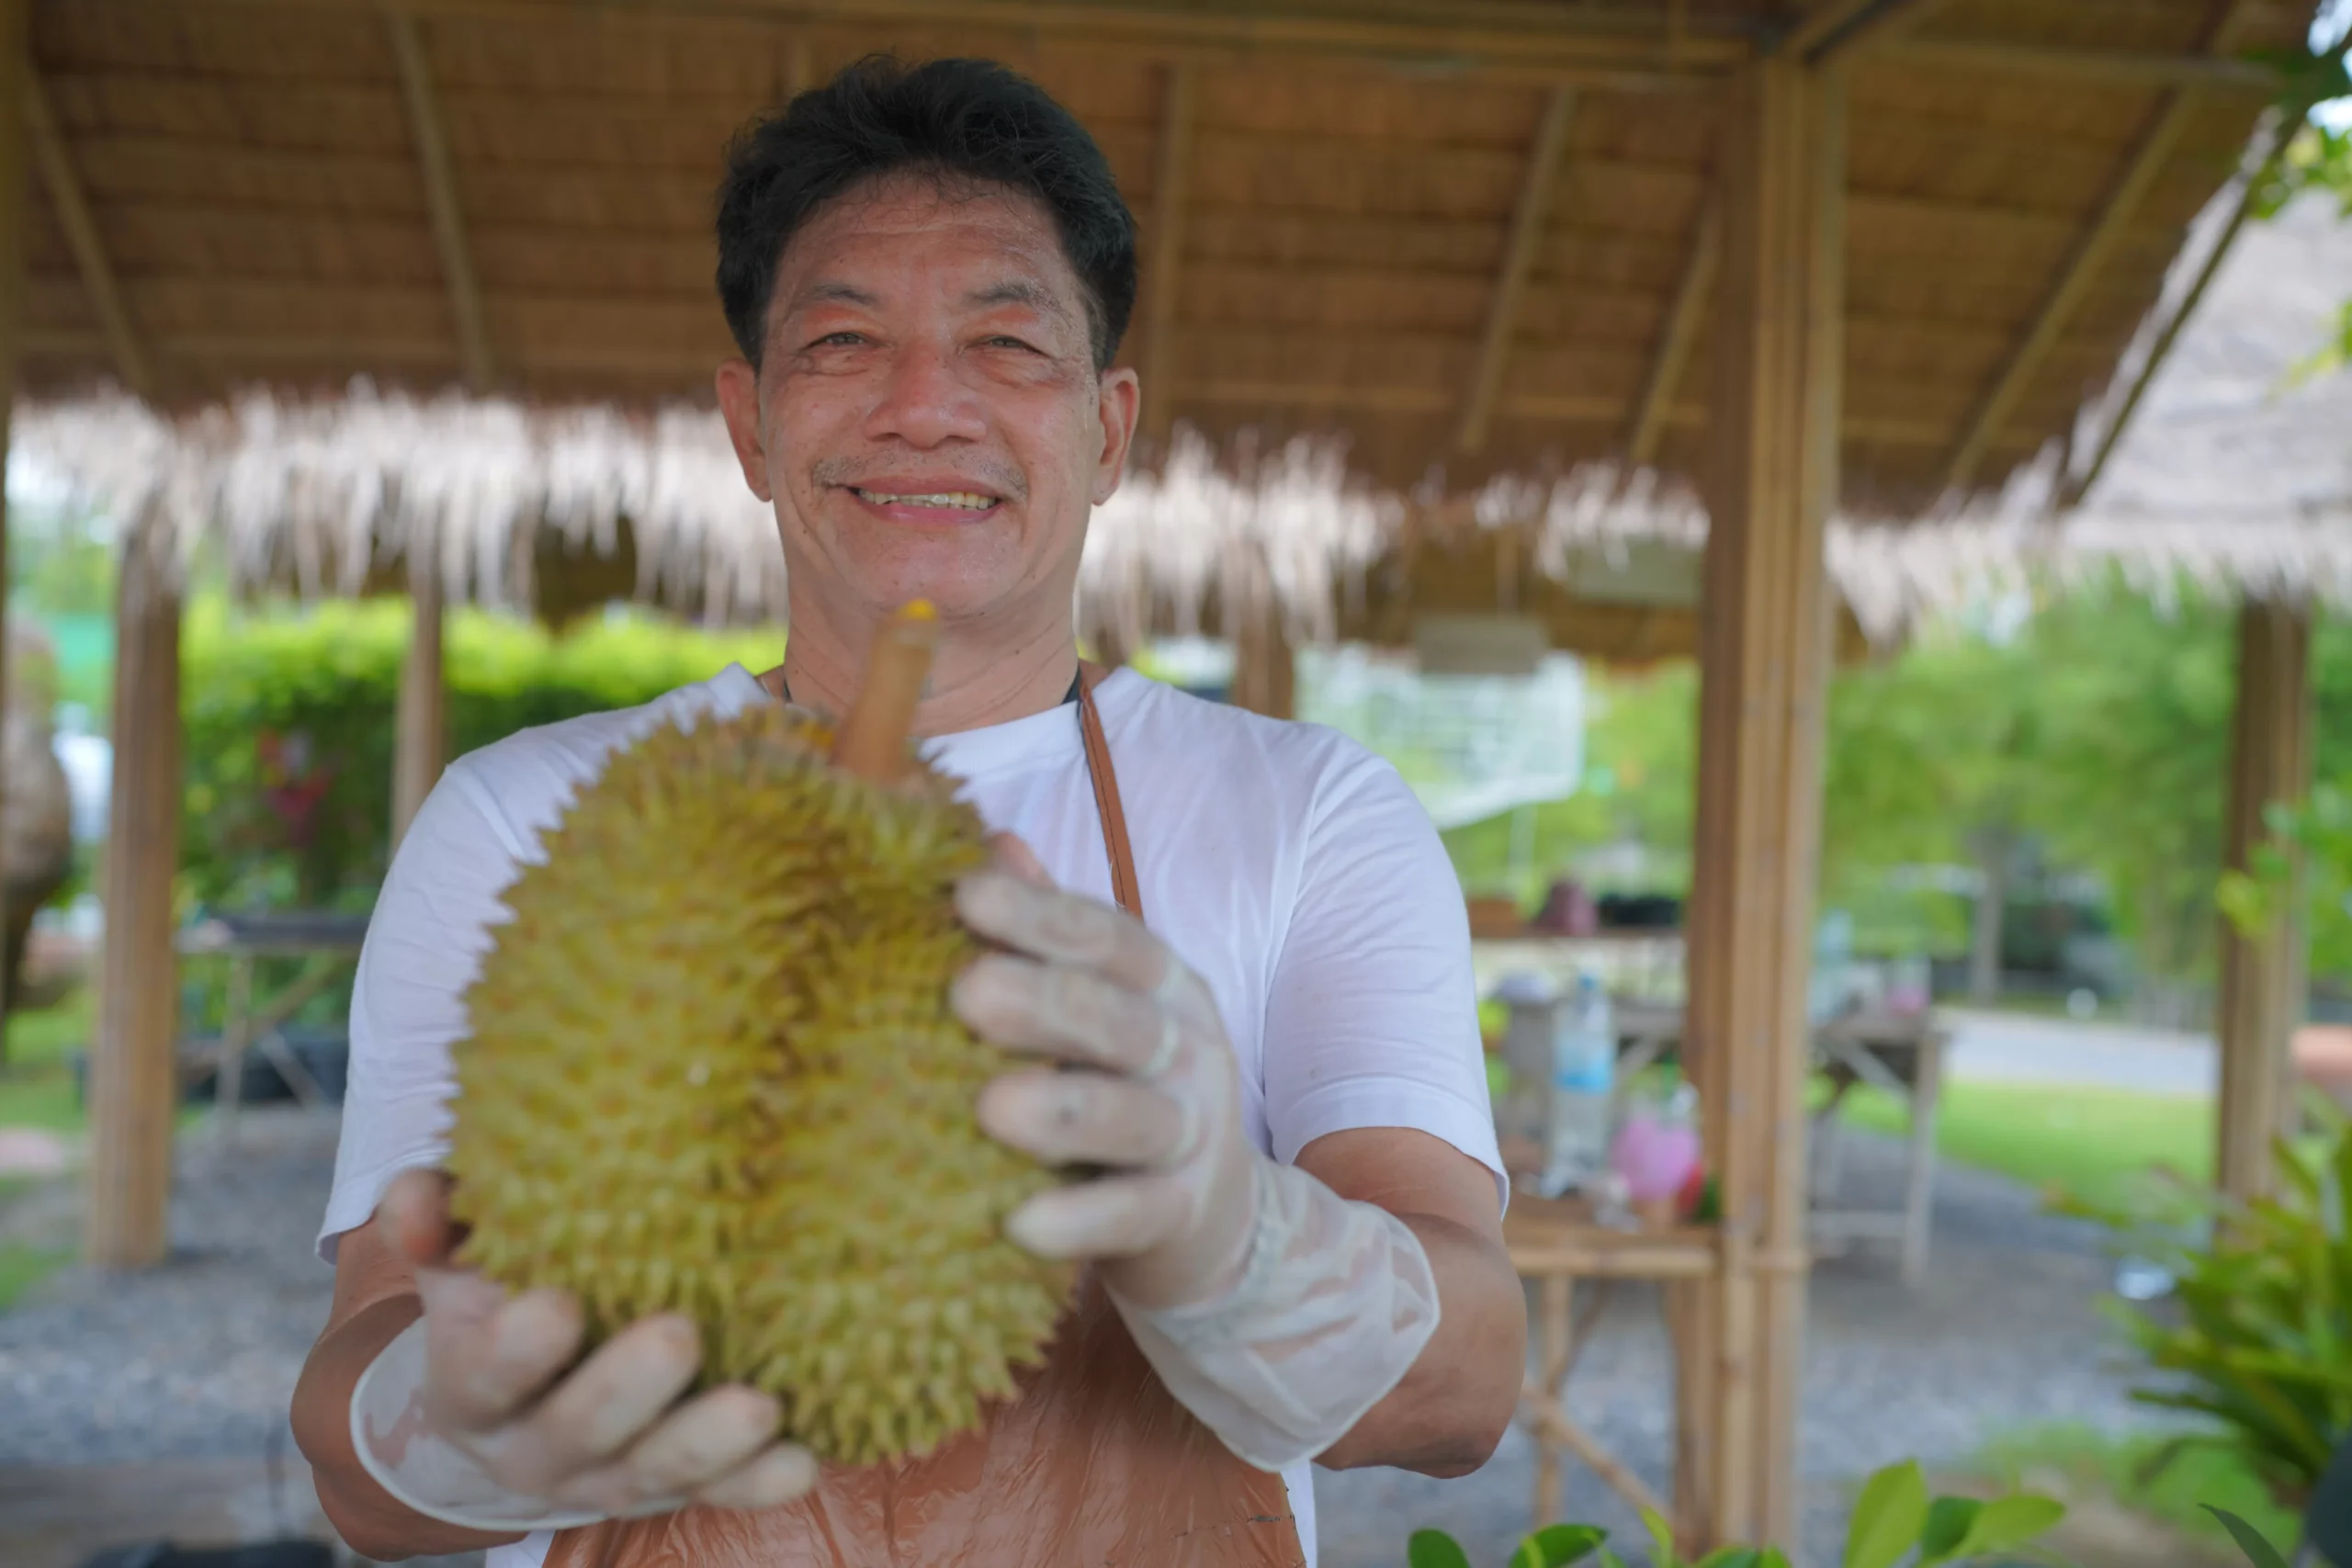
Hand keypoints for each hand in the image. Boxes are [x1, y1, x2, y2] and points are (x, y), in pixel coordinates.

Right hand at [374, 1170, 817, 1516]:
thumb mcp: (458, 1259)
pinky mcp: (675, 1488)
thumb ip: (434, 1218)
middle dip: (625, 1390)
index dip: (516, 1351)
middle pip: (578, 1432)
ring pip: (654, 1473)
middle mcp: (535, 1447)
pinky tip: (802, 1458)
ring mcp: (609, 1475)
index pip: (485, 1377)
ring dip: (708, 1444)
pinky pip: (719, 1495)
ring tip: (759, 1406)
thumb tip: (413, 1199)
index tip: (556, 1304)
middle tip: (677, 1336)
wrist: (520, 1399)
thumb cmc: (499, 1297)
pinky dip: (759, 1480)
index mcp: (472, 1387)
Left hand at [950, 835, 1267, 1311]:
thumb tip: (993, 844)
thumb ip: (1050, 931)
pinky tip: (1018, 1225)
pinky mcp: (1181, 1213)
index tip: (966, 896)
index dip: (1040, 915)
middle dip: (1045, 1003)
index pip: (1105, 938)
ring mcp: (1190, 1133)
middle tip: (967, 993)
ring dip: (1064, 1112)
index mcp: (1161, 983)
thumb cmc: (1121, 1083)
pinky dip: (1080, 1219)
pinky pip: (1131, 1214)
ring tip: (990, 1107)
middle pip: (1117, 1018)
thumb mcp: (1100, 1001)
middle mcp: (1186, 1048)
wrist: (1213, 1214)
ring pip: (1130, 1117)